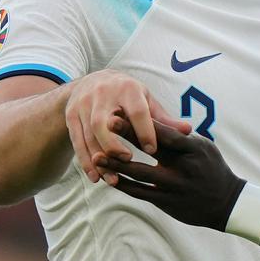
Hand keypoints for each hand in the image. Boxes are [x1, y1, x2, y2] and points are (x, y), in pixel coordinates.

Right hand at [64, 70, 190, 183]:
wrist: (92, 81)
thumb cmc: (127, 95)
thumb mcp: (145, 101)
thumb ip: (164, 118)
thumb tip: (188, 131)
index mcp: (127, 89)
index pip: (136, 110)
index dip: (144, 130)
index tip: (152, 150)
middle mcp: (102, 94)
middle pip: (104, 122)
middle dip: (114, 143)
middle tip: (128, 161)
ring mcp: (83, 105)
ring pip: (89, 135)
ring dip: (100, 159)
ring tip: (113, 179)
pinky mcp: (71, 116)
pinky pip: (77, 141)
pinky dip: (86, 161)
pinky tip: (96, 177)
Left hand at [98, 123, 244, 230]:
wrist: (226, 202)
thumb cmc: (212, 168)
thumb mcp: (202, 147)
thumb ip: (179, 136)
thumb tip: (155, 119)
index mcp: (192, 148)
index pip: (163, 132)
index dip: (140, 122)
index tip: (120, 111)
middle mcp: (182, 166)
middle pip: (149, 148)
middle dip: (125, 136)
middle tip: (104, 124)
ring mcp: (174, 185)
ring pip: (140, 173)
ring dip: (117, 164)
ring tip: (97, 157)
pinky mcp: (168, 202)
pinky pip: (141, 193)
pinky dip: (125, 185)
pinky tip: (110, 178)